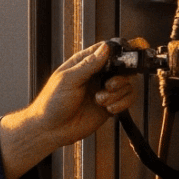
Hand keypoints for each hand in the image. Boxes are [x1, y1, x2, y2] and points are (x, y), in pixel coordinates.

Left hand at [0, 41, 134, 178]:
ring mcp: (104, 90)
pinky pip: (128, 99)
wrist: (51, 130)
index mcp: (83, 64)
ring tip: (99, 101)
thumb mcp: (68, 80)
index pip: (106, 50)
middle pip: (122, 67)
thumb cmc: (52, 103)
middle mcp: (96, 75)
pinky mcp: (110, 105)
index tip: (120, 61)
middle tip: (108, 86)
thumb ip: (88, 64)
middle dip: (119, 78)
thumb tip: (105, 48)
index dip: (117, 53)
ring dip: (117, 94)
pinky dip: (121, 104)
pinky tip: (107, 109)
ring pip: (126, 84)